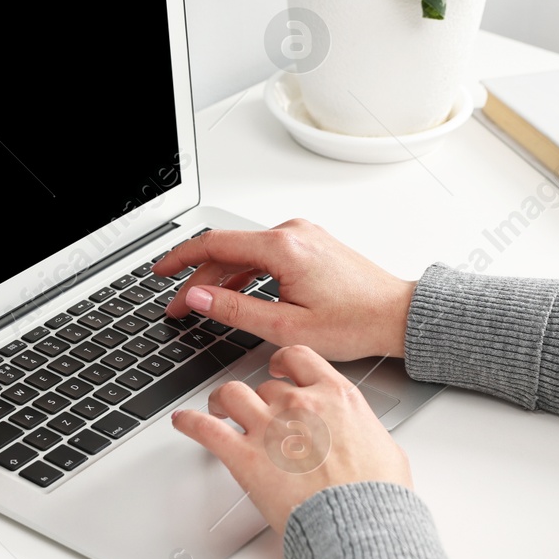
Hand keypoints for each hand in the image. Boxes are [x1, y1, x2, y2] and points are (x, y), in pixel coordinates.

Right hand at [152, 219, 415, 360]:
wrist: (398, 316)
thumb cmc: (355, 322)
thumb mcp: (285, 326)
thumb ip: (234, 309)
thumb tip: (197, 297)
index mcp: (282, 247)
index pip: (213, 244)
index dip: (179, 259)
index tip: (159, 273)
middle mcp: (291, 232)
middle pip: (227, 249)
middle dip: (197, 277)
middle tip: (180, 307)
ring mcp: (302, 235)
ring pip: (245, 252)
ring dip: (220, 276)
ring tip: (203, 304)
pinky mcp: (310, 244)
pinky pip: (264, 254)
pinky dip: (244, 272)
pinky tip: (235, 292)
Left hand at [172, 345, 410, 536]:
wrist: (360, 525)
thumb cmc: (377, 495)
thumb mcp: (384, 447)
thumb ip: (360, 430)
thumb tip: (356, 436)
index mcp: (335, 396)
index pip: (299, 358)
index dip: (283, 362)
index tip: (278, 369)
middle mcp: (299, 404)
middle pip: (265, 386)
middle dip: (259, 398)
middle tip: (254, 412)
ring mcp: (269, 429)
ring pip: (232, 395)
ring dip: (222, 401)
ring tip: (218, 410)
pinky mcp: (245, 458)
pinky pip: (206, 429)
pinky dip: (190, 423)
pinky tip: (183, 422)